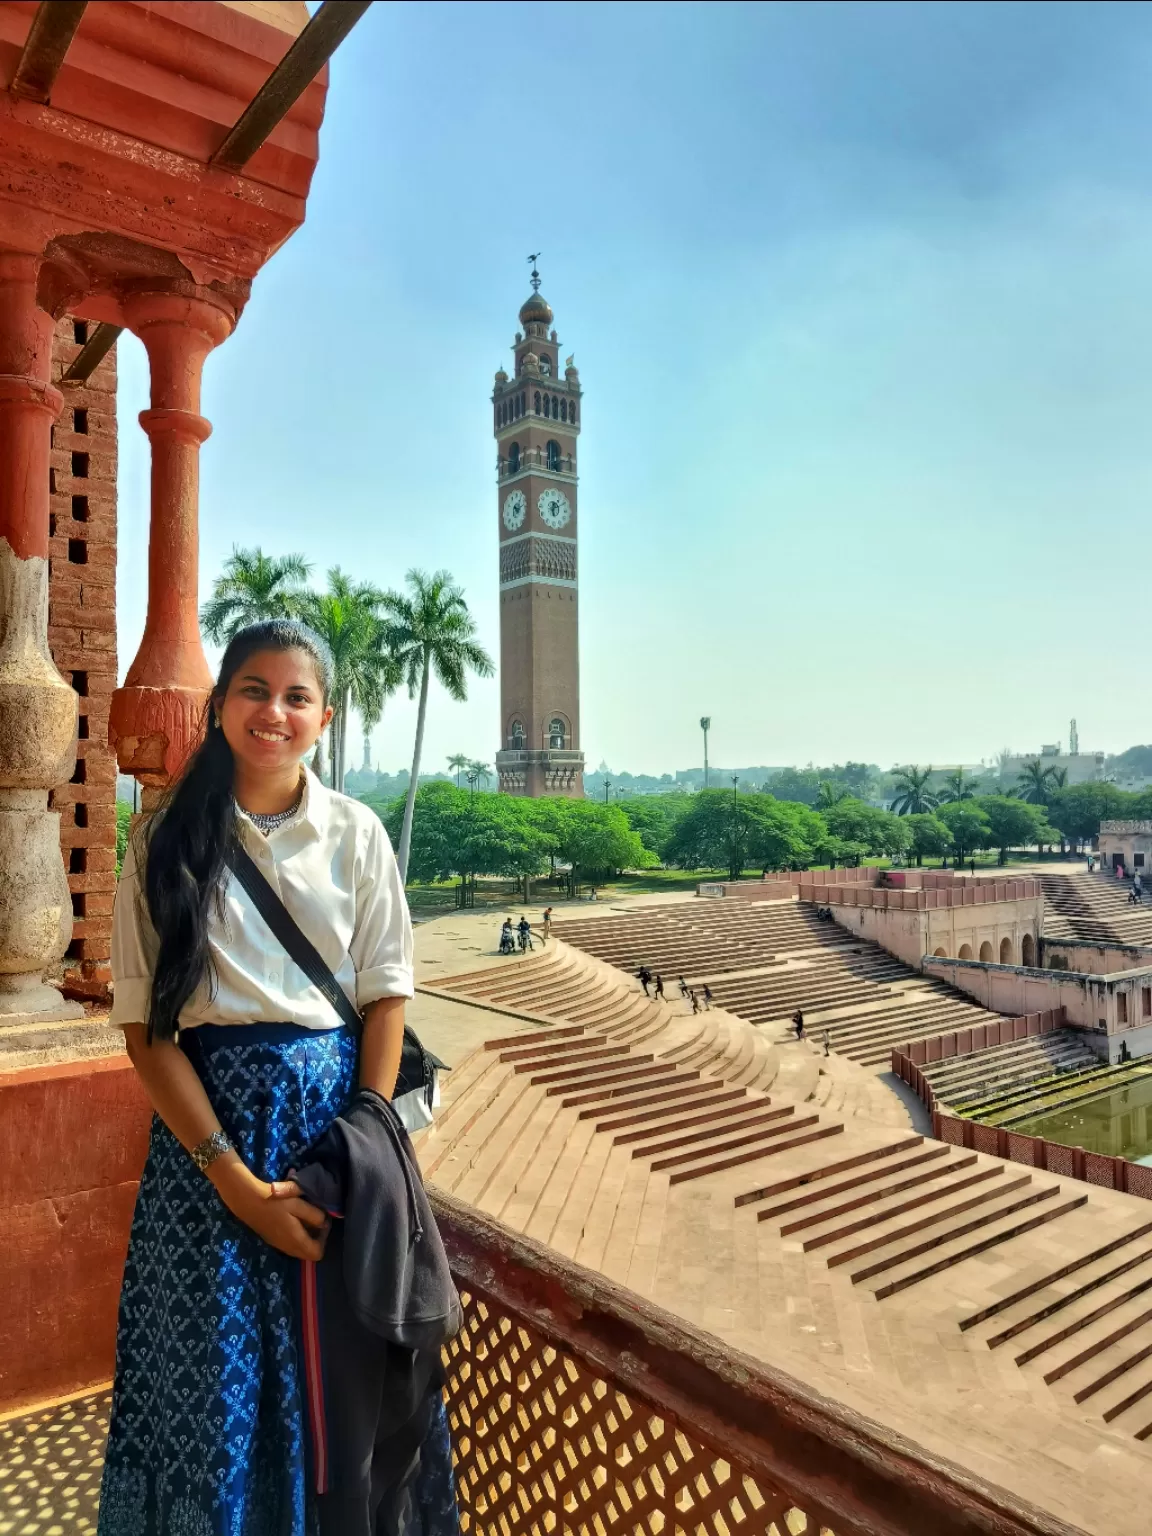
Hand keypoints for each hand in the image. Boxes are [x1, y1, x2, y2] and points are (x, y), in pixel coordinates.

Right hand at [214, 1162, 329, 1260]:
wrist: (248, 1201)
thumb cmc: (276, 1201)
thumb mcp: (299, 1204)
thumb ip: (314, 1216)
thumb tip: (324, 1223)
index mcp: (296, 1241)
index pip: (318, 1253)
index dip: (324, 1239)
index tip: (324, 1222)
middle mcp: (288, 1248)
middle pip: (309, 1254)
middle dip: (316, 1239)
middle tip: (316, 1219)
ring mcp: (279, 1245)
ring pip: (299, 1249)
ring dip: (306, 1237)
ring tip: (306, 1217)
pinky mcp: (272, 1240)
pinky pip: (291, 1244)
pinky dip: (297, 1236)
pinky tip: (294, 1219)